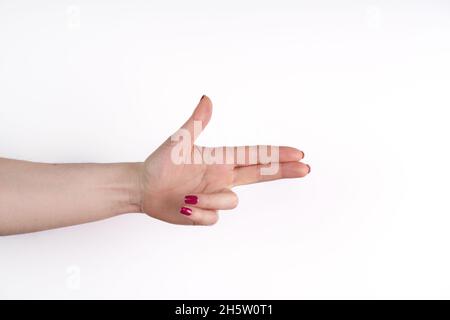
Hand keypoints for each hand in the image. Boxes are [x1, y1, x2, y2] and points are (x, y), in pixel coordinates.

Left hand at [138, 95, 309, 225]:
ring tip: (185, 196)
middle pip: (260, 174)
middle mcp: (223, 177)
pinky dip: (198, 214)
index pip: (255, 156)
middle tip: (305, 168)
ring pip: (231, 202)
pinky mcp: (206, 214)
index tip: (298, 154)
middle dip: (282, 171)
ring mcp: (216, 196)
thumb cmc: (161, 163)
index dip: (277, 155)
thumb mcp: (178, 142)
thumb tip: (207, 98)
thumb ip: (196, 123)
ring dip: (209, 200)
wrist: (144, 188)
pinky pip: (213, 218)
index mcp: (221, 160)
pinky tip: (183, 208)